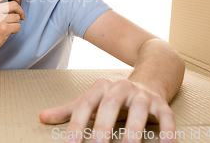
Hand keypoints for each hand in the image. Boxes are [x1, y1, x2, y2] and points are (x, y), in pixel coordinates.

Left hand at [39, 78, 175, 142]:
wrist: (149, 78)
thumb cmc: (113, 97)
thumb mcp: (91, 101)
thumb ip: (68, 111)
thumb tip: (41, 117)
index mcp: (100, 87)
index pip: (84, 106)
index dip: (76, 125)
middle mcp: (121, 87)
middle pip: (110, 105)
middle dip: (103, 127)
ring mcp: (142, 95)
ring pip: (138, 111)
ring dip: (133, 132)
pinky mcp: (161, 104)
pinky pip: (166, 117)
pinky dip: (168, 131)